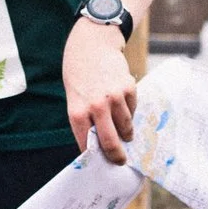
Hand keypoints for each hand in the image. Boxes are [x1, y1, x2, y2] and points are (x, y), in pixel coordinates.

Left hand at [62, 21, 136, 162]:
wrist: (92, 45)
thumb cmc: (80, 75)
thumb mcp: (74, 98)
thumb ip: (85, 120)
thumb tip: (99, 145)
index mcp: (77, 112)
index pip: (87, 144)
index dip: (96, 156)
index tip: (102, 163)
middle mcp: (96, 107)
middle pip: (111, 142)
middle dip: (117, 156)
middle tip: (120, 161)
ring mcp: (114, 98)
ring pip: (126, 128)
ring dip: (126, 132)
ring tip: (124, 130)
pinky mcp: (129, 89)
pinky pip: (133, 110)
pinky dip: (129, 111)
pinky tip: (122, 103)